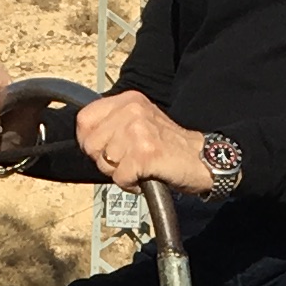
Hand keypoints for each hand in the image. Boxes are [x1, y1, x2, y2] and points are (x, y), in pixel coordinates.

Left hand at [75, 89, 212, 195]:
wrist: (201, 159)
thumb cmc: (169, 145)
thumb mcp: (140, 121)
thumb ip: (113, 123)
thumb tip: (86, 139)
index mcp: (128, 100)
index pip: (84, 119)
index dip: (87, 140)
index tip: (101, 151)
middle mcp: (131, 111)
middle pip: (91, 144)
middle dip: (104, 161)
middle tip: (125, 162)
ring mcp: (138, 131)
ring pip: (105, 163)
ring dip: (120, 173)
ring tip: (139, 168)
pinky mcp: (144, 154)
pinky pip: (120, 177)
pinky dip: (130, 184)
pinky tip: (145, 177)